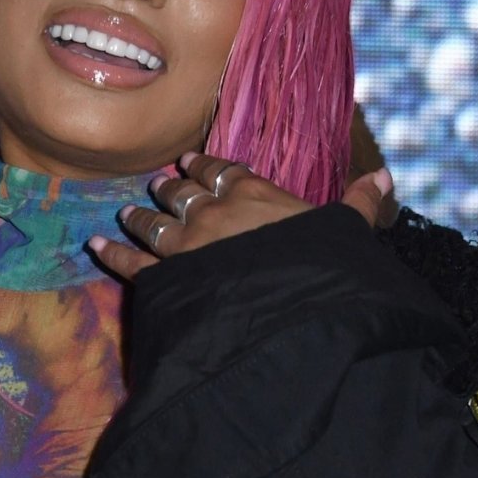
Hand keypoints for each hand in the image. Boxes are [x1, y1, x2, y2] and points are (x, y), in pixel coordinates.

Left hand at [90, 153, 393, 281]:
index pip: (224, 172)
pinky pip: (130, 262)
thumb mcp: (347, 235)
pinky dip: (111, 253)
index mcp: (256, 195)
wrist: (291, 317)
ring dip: (140, 216)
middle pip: (184, 193)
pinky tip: (94, 246)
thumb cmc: (324, 275)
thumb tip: (382, 175)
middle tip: (159, 184)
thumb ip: (359, 204)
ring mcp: (186, 246)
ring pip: (155, 222)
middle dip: (170, 188)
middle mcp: (215, 213)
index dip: (207, 166)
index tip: (192, 160)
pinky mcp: (164, 279)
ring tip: (129, 211)